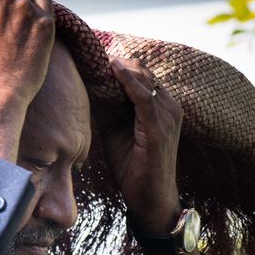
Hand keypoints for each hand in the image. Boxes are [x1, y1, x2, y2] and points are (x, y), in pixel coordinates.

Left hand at [98, 57, 182, 233]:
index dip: (116, 64)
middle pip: (141, 72)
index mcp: (160, 107)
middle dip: (114, 62)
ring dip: (118, 68)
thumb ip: (107, 110)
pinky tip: (112, 71)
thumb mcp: (115, 132)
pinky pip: (144, 98)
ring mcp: (166, 118)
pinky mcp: (159, 130)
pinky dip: (128, 82)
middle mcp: (168, 107)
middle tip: (88, 55)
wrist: (149, 200)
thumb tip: (86, 89)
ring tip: (93, 60)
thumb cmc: (133, 168)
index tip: (91, 56)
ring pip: (143, 80)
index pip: (140, 74)